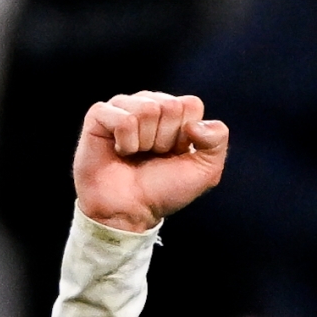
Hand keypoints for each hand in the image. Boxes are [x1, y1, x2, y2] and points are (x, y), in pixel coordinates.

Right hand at [73, 92, 228, 233]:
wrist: (129, 212)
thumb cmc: (163, 191)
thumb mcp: (205, 171)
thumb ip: (217, 141)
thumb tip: (195, 124)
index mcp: (174, 113)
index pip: (191, 104)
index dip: (185, 135)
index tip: (173, 154)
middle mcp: (148, 104)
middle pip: (170, 106)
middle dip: (165, 139)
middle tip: (152, 156)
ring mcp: (123, 107)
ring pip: (147, 109)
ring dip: (145, 142)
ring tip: (135, 155)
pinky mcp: (99, 115)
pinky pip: (124, 119)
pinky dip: (126, 142)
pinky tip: (120, 152)